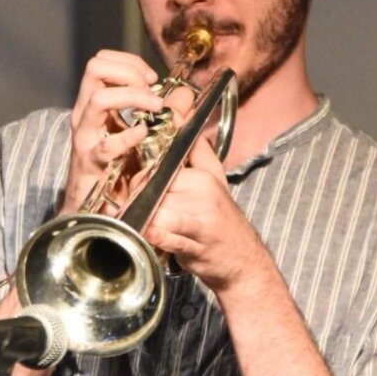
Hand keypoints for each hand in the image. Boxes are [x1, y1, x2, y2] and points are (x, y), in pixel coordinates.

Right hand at [64, 50, 165, 214]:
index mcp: (94, 103)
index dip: (129, 62)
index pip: (102, 61)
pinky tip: (144, 136)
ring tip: (156, 108)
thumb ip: (158, 111)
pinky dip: (129, 136)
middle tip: (151, 90)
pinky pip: (107, 145)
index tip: (152, 78)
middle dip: (129, 72)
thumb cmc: (116, 167)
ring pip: (99, 99)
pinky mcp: (92, 162)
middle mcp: (85, 114)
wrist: (94, 206)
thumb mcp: (137, 131)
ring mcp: (86, 137)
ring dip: (133, 97)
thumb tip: (185, 93)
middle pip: (95, 68)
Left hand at [144, 138, 269, 292]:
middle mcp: (204, 193)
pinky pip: (172, 234)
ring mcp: (202, 218)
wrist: (244, 259)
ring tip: (140, 224)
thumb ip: (198, 150)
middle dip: (139, 199)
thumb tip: (182, 115)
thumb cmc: (222, 220)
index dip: (143, 176)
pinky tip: (151, 234)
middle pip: (156, 188)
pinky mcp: (198, 243)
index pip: (162, 166)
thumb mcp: (215, 179)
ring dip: (145, 219)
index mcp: (203, 176)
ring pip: (160, 209)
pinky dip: (158, 235)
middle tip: (132, 210)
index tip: (137, 188)